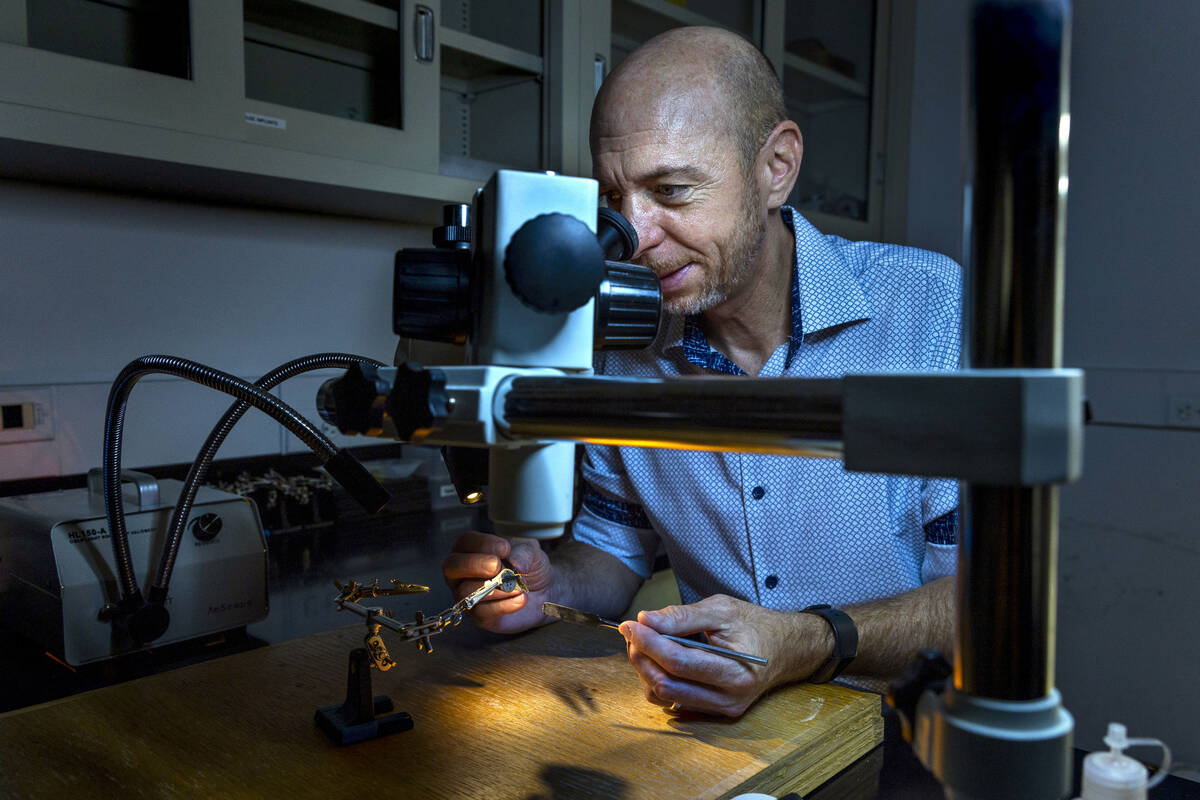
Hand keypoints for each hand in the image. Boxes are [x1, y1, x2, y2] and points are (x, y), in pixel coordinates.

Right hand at [441, 532, 552, 633]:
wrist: (542, 591)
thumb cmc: (528, 566)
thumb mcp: (530, 552)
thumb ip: (522, 553)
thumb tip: (515, 563)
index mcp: (470, 550)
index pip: (465, 542)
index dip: (483, 544)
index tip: (505, 548)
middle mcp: (462, 573)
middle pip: (452, 566)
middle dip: (475, 564)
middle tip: (497, 565)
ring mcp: (466, 596)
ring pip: (466, 591)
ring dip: (495, 588)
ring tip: (518, 586)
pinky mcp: (478, 616)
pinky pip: (482, 612)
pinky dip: (504, 605)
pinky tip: (521, 599)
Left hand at [618, 594, 829, 717]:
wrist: (786, 649)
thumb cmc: (755, 625)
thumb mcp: (722, 609)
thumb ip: (683, 616)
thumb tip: (646, 619)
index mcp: (736, 671)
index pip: (679, 662)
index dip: (649, 642)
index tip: (631, 624)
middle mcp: (729, 698)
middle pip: (667, 683)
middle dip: (642, 656)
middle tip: (632, 631)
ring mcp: (722, 709)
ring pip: (666, 697)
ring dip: (646, 670)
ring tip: (644, 643)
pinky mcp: (715, 712)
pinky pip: (675, 702)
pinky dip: (658, 680)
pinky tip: (658, 658)